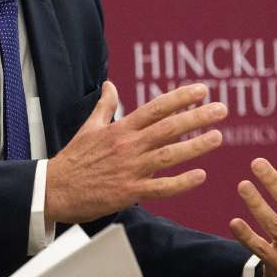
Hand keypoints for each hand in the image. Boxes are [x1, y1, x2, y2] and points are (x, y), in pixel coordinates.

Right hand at [45, 81, 226, 223]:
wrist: (55, 189)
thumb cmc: (73, 159)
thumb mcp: (88, 127)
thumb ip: (104, 106)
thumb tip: (109, 85)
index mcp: (119, 129)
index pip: (155, 108)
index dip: (180, 98)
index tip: (202, 90)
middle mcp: (127, 146)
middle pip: (168, 128)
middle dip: (197, 117)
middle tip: (222, 109)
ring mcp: (130, 169)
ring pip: (169, 156)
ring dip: (195, 147)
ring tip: (218, 137)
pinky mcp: (129, 192)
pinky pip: (161, 187)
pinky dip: (181, 182)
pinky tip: (200, 176)